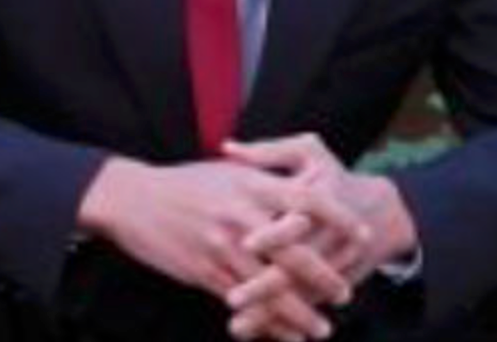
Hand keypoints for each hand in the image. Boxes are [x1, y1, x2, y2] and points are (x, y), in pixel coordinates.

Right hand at [77, 156, 347, 339]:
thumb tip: (300, 189)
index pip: (308, 200)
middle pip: (296, 252)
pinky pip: (244, 304)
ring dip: (301, 312)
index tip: (362, 233)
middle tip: (346, 293)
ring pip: (272, 287)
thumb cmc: (185, 182)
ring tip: (322, 329)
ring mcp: (223, 246)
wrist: (134, 199)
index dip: (339, 218)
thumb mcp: (228, 170)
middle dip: (325, 277)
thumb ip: (263, 180)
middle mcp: (242, 216)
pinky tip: (283, 335)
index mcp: (252, 185)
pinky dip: (267, 324)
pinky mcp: (205, 272)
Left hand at [222, 134, 417, 332]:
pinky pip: (306, 307)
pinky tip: (254, 332)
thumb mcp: (308, 152)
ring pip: (300, 294)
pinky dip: (282, 323)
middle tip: (233, 299)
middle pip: (297, 266)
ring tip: (237, 326)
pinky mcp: (334, 286)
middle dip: (266, 285)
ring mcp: (334, 266)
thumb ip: (268, 152)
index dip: (273, 233)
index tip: (244, 243)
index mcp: (321, 198)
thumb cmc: (333, 175)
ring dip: (270, 313)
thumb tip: (226, 148)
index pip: (298, 218)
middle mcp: (329, 237)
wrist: (382, 212)